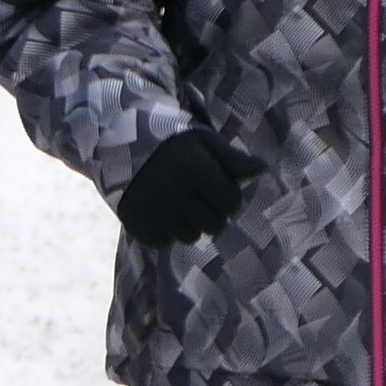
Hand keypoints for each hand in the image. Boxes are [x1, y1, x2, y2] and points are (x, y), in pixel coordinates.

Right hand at [115, 127, 250, 245]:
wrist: (123, 151)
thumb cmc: (174, 147)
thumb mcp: (204, 142)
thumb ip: (233, 159)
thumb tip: (262, 169)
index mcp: (193, 167)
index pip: (231, 202)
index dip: (227, 197)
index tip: (215, 188)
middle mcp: (172, 190)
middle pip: (214, 225)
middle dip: (211, 214)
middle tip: (196, 198)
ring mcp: (152, 210)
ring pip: (190, 237)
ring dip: (189, 224)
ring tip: (177, 205)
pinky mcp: (136, 225)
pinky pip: (165, 243)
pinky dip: (165, 232)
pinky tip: (160, 214)